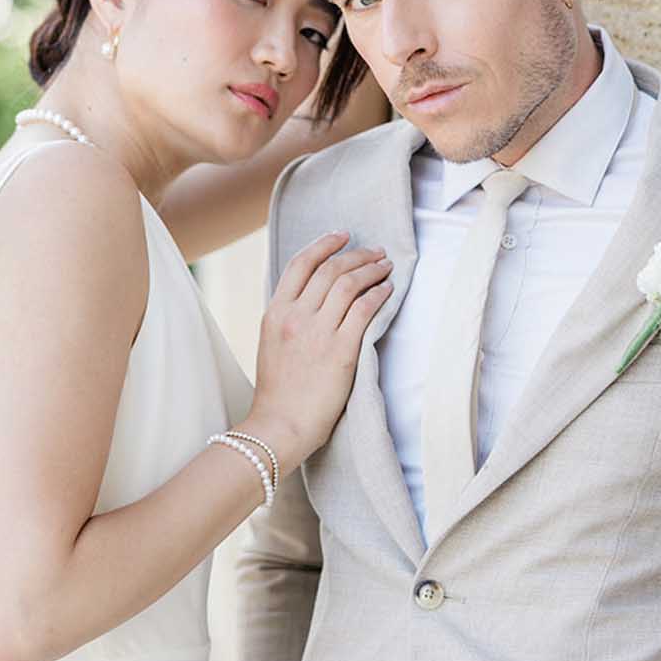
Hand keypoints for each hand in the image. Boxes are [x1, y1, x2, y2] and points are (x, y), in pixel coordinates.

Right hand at [246, 233, 393, 466]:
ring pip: (348, 283)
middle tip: (375, 251)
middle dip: (356, 254)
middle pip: (330, 269)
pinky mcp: (340, 350)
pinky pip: (364, 309)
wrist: (279, 425)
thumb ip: (288, 317)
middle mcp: (294, 316)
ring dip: (371, 269)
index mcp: (275, 312)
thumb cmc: (278, 392)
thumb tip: (313, 298)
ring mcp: (317, 332)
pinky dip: (378, 294)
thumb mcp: (272, 344)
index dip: (324, 244)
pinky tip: (388, 290)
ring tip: (385, 266)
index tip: (342, 235)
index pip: (300, 264)